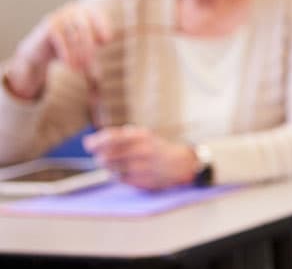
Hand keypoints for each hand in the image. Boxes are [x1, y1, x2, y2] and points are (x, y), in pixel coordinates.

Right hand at [7, 3, 111, 97]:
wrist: (40, 51)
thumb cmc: (68, 48)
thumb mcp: (85, 45)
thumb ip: (96, 43)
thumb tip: (106, 41)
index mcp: (86, 11)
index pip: (98, 17)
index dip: (103, 28)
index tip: (105, 42)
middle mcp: (73, 9)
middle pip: (85, 29)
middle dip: (88, 48)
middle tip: (88, 64)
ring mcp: (59, 16)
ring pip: (73, 36)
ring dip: (77, 55)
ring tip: (79, 68)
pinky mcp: (48, 25)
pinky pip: (61, 40)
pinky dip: (66, 54)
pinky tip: (68, 64)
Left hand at [83, 126, 198, 189]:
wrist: (179, 163)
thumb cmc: (155, 148)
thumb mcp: (142, 135)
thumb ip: (118, 136)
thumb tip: (89, 142)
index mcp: (140, 136)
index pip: (110, 137)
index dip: (95, 141)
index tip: (88, 144)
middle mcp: (141, 150)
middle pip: (106, 155)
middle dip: (99, 156)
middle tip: (101, 156)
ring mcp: (141, 167)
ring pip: (110, 168)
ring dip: (108, 166)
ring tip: (114, 163)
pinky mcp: (140, 180)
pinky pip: (118, 178)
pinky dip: (116, 174)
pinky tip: (124, 171)